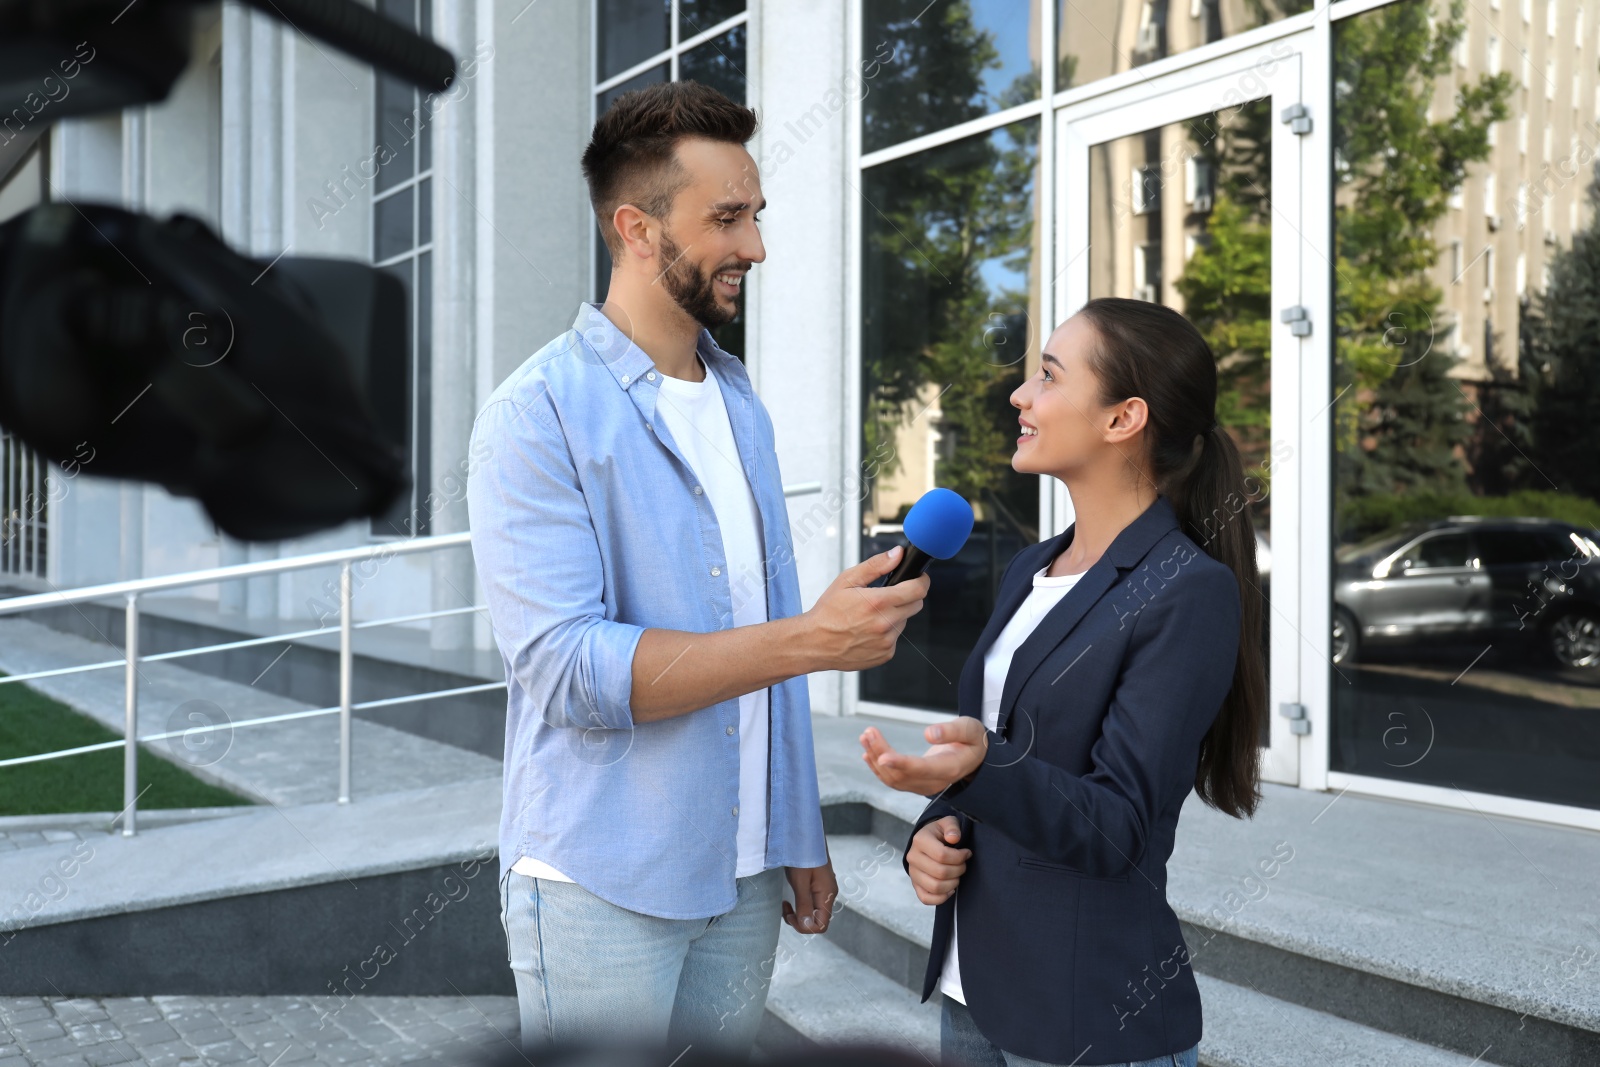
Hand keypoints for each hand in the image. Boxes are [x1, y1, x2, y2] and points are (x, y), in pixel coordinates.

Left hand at [783, 859, 836, 933]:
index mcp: (827, 895)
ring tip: (786, 904)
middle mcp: (828, 894)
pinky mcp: (818, 884)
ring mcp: (824, 889)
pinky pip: (811, 903)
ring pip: (813, 912)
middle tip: (785, 908)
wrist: (804, 834)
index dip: (804, 927)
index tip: (790, 914)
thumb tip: (807, 926)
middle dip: (800, 921)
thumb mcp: (800, 881)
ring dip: (799, 913)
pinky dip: (800, 905)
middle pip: (817, 920)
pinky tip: (791, 897)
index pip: (821, 926)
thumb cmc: (802, 855)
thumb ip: (804, 905)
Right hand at [801, 547, 930, 672]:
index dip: (921, 581)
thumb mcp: (847, 580)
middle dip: (907, 597)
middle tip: (887, 596)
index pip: (917, 590)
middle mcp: (885, 624)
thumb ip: (876, 565)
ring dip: (894, 616)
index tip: (918, 578)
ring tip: (870, 616)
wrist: (814, 642)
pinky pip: (895, 638)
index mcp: (878, 602)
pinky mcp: (885, 655)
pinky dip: (886, 633)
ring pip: (904, 622)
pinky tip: (868, 630)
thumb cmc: (828, 611)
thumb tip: (898, 554)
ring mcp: (886, 642)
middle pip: (916, 605)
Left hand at [860, 717, 987, 794]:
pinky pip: (893, 780)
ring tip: (865, 736)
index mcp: (949, 768)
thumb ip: (951, 731)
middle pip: (901, 775)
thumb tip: (928, 734)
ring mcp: (924, 785)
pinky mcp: (916, 783)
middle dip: (881, 754)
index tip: (883, 756)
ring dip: (875, 759)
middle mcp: (934, 782)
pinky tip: (867, 753)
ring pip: (893, 779)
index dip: (900, 764)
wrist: (976, 757)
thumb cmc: (973, 740)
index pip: (921, 769)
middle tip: (868, 732)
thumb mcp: (970, 729)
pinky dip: (877, 768)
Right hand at [907, 816, 969, 904]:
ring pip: (935, 887)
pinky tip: (950, 889)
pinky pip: (926, 898)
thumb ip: (952, 827)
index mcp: (920, 840)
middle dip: (958, 870)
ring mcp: (913, 873)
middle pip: (940, 872)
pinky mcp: (915, 885)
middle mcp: (913, 857)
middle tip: (963, 865)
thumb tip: (954, 838)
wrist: (927, 841)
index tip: (967, 853)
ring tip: (957, 875)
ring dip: (952, 884)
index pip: (942, 855)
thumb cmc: (940, 833)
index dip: (959, 857)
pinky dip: (941, 897)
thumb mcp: (947, 823)